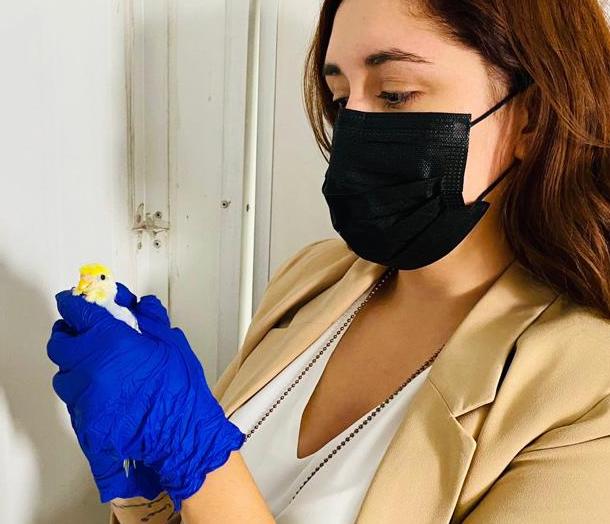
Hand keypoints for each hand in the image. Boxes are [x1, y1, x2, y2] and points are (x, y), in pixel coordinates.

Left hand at [47, 284, 245, 510]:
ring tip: (98, 369)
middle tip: (85, 333)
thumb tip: (137, 304)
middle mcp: (87, 368)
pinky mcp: (83, 424)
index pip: (76, 311)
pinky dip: (84, 395)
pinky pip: (73, 403)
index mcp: (108, 341)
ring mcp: (82, 398)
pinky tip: (105, 396)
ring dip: (75, 367)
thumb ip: (149, 317)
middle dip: (70, 334)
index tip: (76, 300)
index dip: (74, 302)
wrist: (182, 436)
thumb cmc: (179, 391)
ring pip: (64, 376)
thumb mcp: (170, 342)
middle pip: (59, 343)